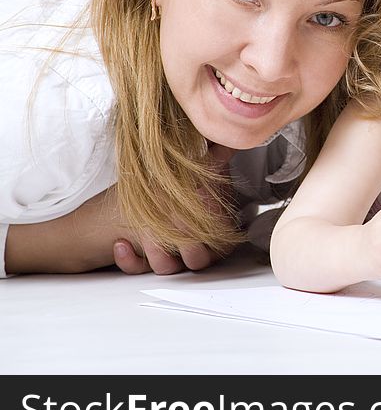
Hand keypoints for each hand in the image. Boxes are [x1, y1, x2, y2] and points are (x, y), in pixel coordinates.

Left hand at [112, 142, 238, 274]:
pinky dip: (130, 260)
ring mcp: (170, 255)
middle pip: (198, 257)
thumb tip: (230, 139)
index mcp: (213, 228)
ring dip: (156, 249)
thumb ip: (217, 159)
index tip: (202, 196)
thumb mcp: (200, 172)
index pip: (222, 237)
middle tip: (174, 214)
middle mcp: (194, 246)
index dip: (212, 220)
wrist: (145, 197)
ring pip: (168, 267)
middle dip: (185, 237)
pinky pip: (139, 270)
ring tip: (144, 228)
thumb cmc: (178, 185)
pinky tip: (121, 243)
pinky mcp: (144, 261)